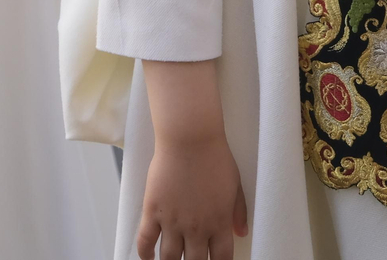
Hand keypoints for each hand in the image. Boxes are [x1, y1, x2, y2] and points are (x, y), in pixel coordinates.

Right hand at [137, 132, 247, 259]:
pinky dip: (145, 254)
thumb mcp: (235, 185)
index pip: (221, 259)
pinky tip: (148, 257)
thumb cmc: (214, 157)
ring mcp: (172, 221)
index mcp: (219, 222)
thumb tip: (241, 232)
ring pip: (169, 258)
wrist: (189, 138)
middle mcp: (196, 228)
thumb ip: (239, 212)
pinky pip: (145, 241)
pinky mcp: (153, 211)